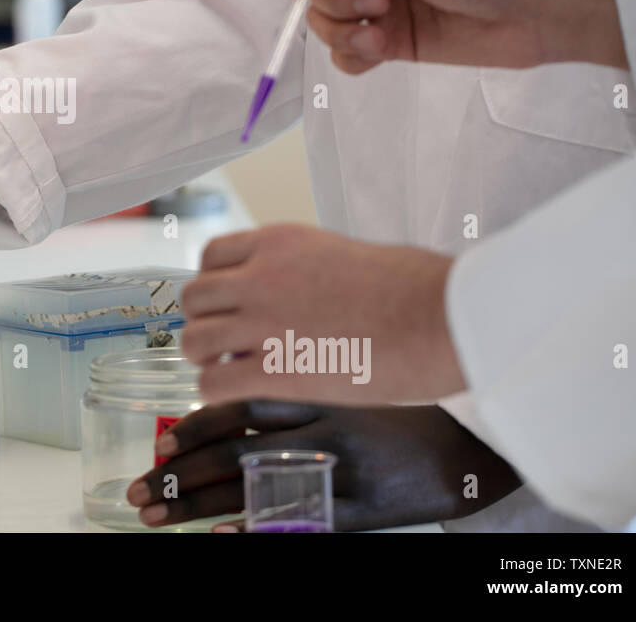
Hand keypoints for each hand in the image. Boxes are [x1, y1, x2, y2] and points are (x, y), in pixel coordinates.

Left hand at [127, 401, 520, 530]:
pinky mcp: (361, 510)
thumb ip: (287, 400)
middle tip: (137, 492)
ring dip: (196, 503)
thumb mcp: (337, 392)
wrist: (465, 448)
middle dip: (177, 473)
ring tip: (154, 516)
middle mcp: (319, 429)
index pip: (236, 407)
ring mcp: (339, 471)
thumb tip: (219, 417)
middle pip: (231, 451)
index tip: (157, 445)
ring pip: (251, 486)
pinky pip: (299, 522)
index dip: (191, 427)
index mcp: (311, 395)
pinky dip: (255, 529)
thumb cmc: (392, 417)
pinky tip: (220, 538)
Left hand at [181, 224, 463, 403]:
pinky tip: (238, 393)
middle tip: (227, 341)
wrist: (442, 318)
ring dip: (206, 358)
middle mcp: (261, 277)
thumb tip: (293, 291)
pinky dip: (215, 391)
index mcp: (279, 242)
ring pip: (194, 339)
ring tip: (230, 368)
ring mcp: (264, 322)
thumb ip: (303, 268)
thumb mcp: (344, 253)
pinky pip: (213, 382)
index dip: (215, 283)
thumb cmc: (415, 287)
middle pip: (194, 297)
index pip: (211, 255)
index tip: (229, 303)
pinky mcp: (276, 370)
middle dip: (205, 321)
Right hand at [291, 0, 627, 73]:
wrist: (543, 15)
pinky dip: (352, 58)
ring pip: (328, 22)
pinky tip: (377, 55)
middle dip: (335, 3)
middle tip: (378, 8)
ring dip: (342, 33)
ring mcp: (381, 6)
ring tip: (379, 38)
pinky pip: (348, 53)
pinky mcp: (391, 41)